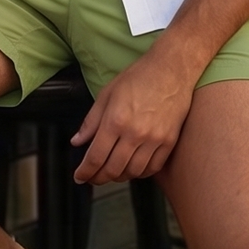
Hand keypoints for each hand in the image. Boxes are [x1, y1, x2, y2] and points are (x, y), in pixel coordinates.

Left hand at [70, 56, 193, 184]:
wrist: (171, 69)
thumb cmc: (139, 77)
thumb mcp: (106, 94)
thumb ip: (90, 122)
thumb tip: (77, 142)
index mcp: (115, 120)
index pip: (95, 157)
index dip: (85, 172)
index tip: (80, 177)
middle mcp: (135, 133)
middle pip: (113, 169)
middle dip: (98, 178)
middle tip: (93, 177)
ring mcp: (154, 139)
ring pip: (133, 172)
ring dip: (119, 177)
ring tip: (111, 173)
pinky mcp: (169, 141)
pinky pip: (152, 168)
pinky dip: (140, 173)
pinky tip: (133, 168)